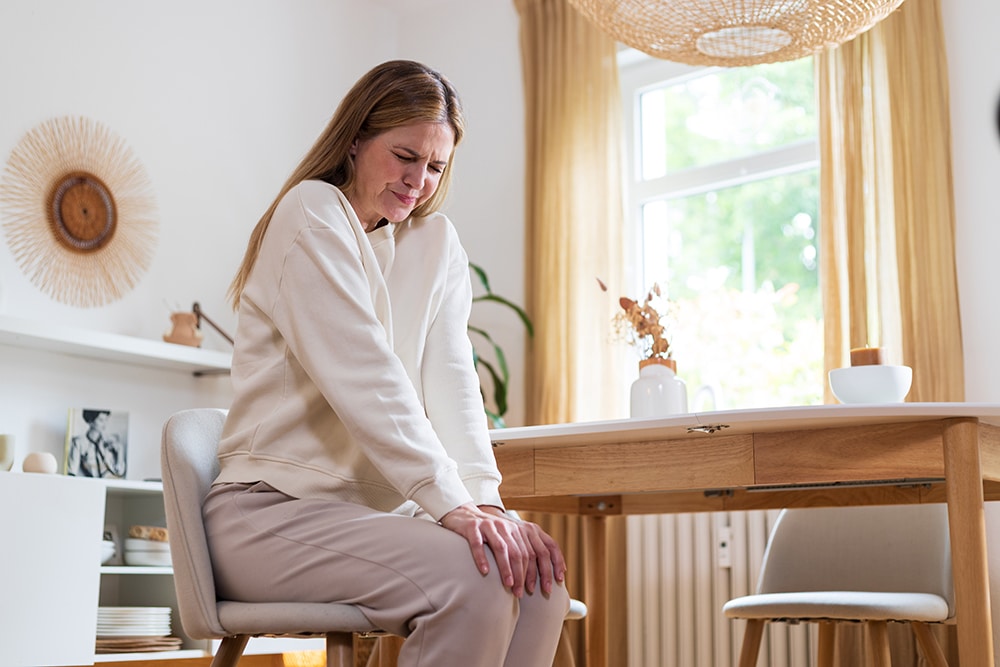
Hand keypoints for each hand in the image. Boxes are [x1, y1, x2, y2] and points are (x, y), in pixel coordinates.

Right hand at [439, 503, 566, 597]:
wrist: (464, 515)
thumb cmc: (492, 533)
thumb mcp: (513, 538)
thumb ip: (528, 550)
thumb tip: (546, 575)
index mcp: (524, 529)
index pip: (544, 547)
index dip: (550, 567)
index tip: (550, 586)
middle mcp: (510, 526)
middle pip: (523, 553)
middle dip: (526, 576)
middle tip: (523, 593)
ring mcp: (490, 525)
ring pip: (502, 549)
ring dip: (507, 570)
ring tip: (509, 586)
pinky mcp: (473, 528)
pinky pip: (478, 544)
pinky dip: (482, 558)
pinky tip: (485, 571)